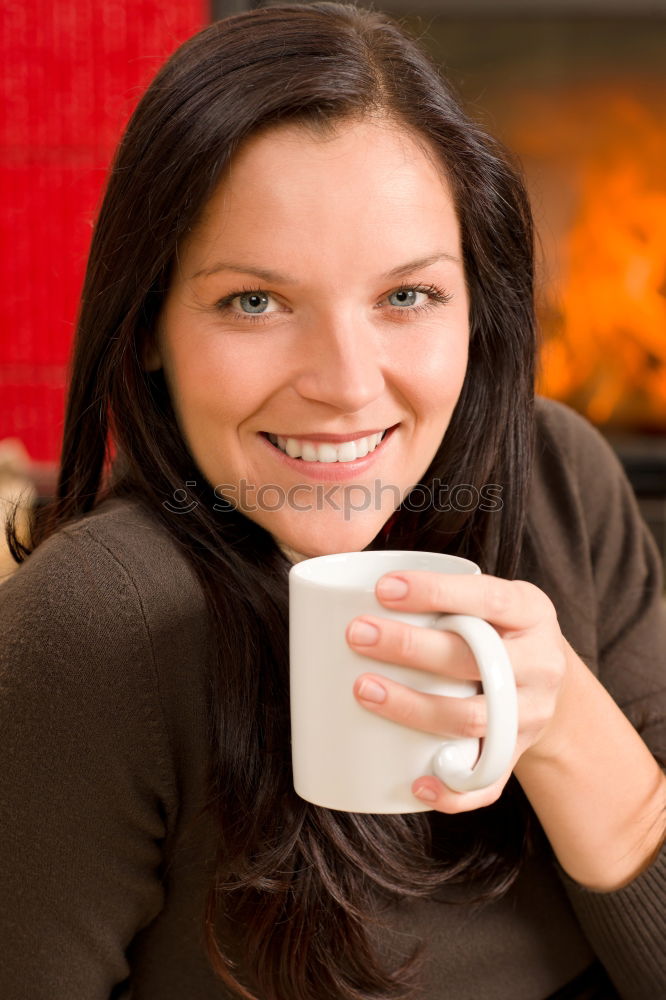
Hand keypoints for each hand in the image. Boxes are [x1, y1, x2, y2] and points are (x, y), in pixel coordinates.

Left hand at [346, 570, 568, 812]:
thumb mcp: (490, 600)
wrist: (550, 685)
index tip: (383, 589)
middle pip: (475, 660)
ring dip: (413, 707)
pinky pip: (485, 782)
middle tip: (357, 635)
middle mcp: (539, 664)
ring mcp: (530, 714)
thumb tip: (350, 589)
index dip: (436, 592)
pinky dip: (450, 790)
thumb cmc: (497, 630)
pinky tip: (414, 783)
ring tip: (362, 688)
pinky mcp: (515, 755)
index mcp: (531, 613)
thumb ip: (446, 594)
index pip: (488, 598)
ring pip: (472, 719)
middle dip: (410, 647)